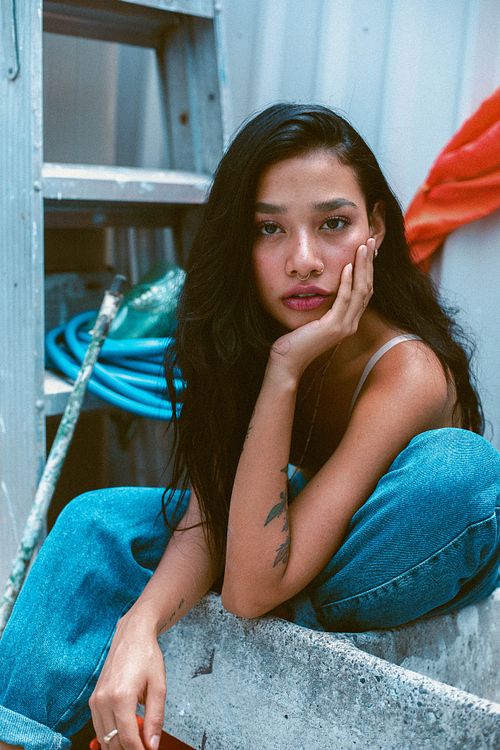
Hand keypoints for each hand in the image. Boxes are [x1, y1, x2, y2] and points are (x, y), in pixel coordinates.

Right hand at [89, 610, 165, 749]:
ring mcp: (95, 700)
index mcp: (121, 697)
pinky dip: (112, 734)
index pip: (128, 739)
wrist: (132, 634)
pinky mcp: (93, 699)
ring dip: (120, 744)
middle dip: (130, 749)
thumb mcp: (158, 687)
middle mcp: (103, 700)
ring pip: (104, 738)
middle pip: (113, 742)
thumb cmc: (147, 656)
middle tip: (146, 745)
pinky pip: (99, 726)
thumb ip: (155, 718)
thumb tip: (152, 745)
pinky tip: (127, 729)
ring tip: (139, 738)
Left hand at [269, 238, 374, 379]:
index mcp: (348, 322)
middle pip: (367, 288)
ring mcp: (344, 327)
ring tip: (362, 247)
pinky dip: (347, 282)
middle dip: (369, 263)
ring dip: (362, 267)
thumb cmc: (295, 341)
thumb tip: (323, 286)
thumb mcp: (313, 319)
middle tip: (370, 242)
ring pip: (360, 291)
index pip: (364, 291)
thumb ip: (323, 306)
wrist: (287, 362)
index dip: (368, 270)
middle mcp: (351, 324)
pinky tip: (347, 266)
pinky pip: (344, 300)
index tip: (367, 250)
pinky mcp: (333, 327)